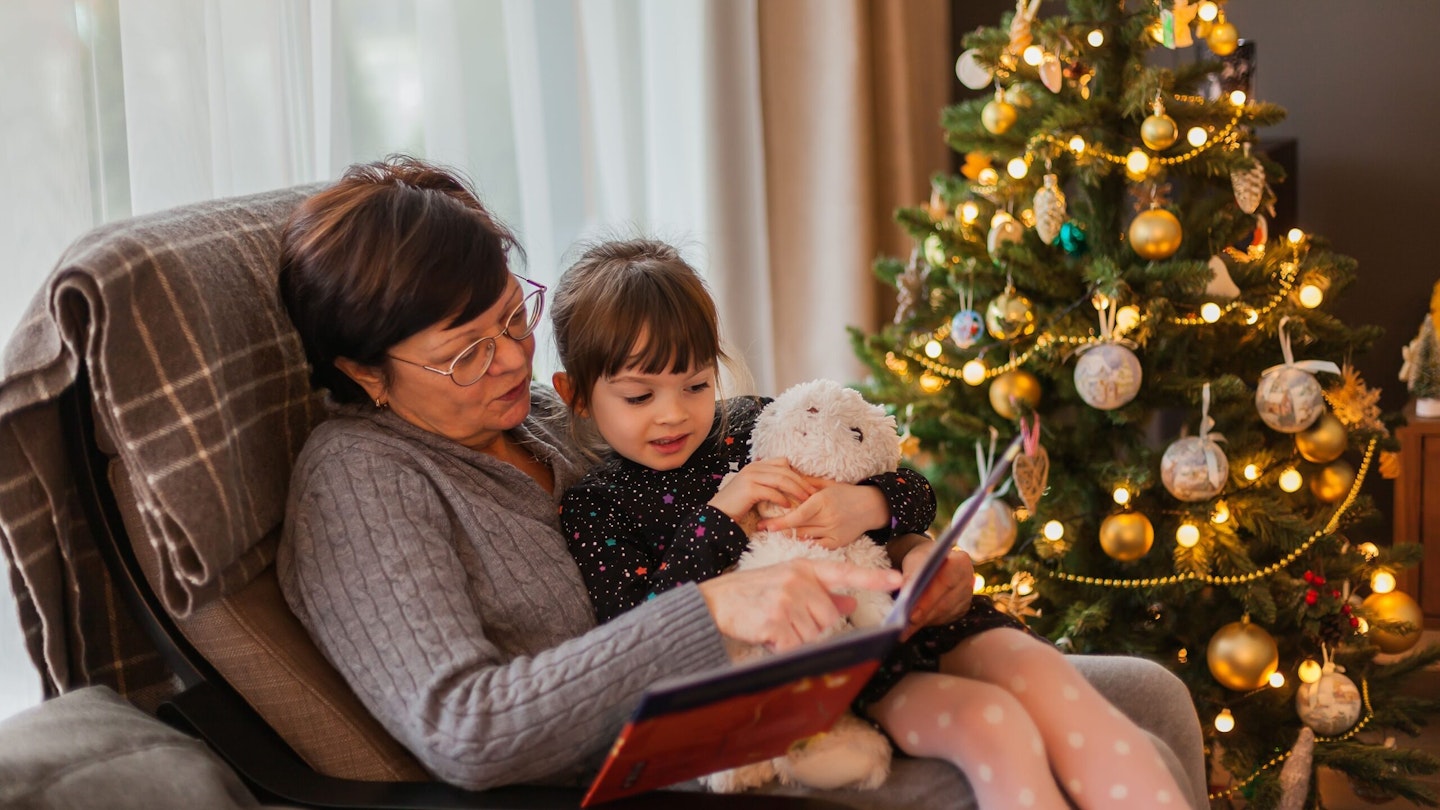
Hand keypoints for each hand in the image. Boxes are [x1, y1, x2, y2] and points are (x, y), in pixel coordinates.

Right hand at [698, 560, 903, 651]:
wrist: (715, 602)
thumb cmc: (753, 593)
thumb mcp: (788, 582)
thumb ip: (821, 591)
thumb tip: (851, 600)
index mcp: (804, 567)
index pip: (844, 572)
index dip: (873, 579)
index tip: (899, 581)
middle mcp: (798, 580)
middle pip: (830, 617)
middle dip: (812, 626)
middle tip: (786, 619)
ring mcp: (786, 600)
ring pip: (813, 634)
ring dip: (796, 638)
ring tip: (773, 624)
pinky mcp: (775, 621)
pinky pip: (795, 646)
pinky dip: (782, 648)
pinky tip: (767, 635)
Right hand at [709, 458, 814, 523]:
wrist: (717, 515)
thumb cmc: (737, 505)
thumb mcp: (754, 490)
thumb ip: (768, 484)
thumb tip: (790, 487)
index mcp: (756, 466)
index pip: (782, 462)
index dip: (797, 473)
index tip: (808, 485)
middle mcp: (753, 468)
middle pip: (785, 470)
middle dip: (801, 481)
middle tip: (813, 493)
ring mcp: (750, 476)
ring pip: (781, 479)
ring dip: (796, 489)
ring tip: (806, 499)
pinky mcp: (749, 489)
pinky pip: (771, 491)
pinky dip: (782, 498)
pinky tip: (788, 506)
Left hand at [755, 480, 888, 549]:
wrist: (871, 506)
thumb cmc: (846, 493)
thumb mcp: (827, 484)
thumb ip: (806, 482)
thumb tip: (785, 476)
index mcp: (823, 501)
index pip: (797, 515)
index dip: (780, 522)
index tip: (764, 524)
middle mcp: (828, 518)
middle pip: (798, 528)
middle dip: (780, 529)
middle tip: (763, 528)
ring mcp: (833, 532)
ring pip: (805, 537)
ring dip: (791, 536)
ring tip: (777, 533)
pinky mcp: (838, 542)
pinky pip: (816, 546)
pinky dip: (806, 543)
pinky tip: (796, 540)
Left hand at [898, 540, 973, 639]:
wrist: (933, 563)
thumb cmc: (923, 560)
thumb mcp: (914, 561)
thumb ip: (910, 575)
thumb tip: (906, 593)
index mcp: (960, 562)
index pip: (945, 583)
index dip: (928, 600)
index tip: (911, 613)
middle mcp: (968, 579)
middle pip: (945, 602)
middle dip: (923, 615)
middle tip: (904, 626)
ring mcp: (967, 596)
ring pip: (945, 613)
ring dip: (924, 622)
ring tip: (904, 630)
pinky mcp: (963, 608)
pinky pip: (946, 619)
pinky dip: (928, 623)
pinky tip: (914, 627)